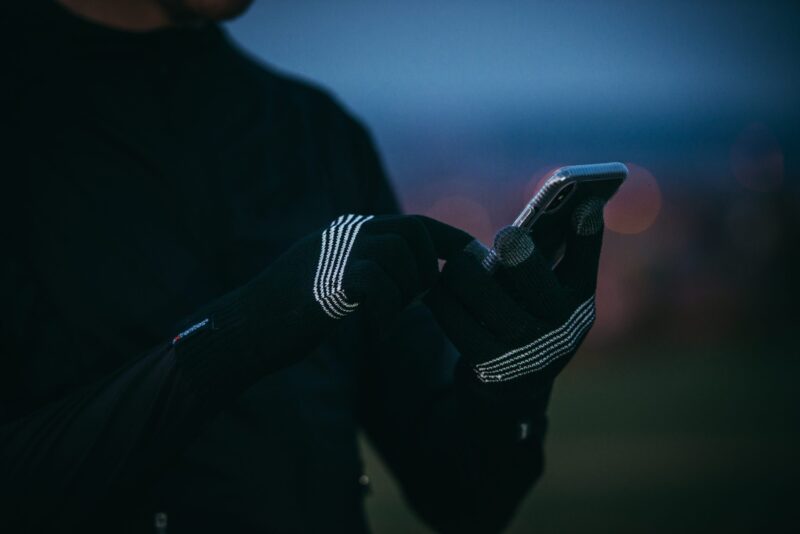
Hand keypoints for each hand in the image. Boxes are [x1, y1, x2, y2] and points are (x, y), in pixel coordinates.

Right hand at [228, 213, 470, 358]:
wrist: (242, 330)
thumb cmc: (289, 315)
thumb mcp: (335, 282)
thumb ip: (372, 271)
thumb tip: (418, 280)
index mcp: (350, 232)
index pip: (414, 224)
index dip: (449, 242)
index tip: (474, 262)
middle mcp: (344, 233)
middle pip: (413, 230)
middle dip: (427, 268)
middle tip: (418, 300)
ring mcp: (334, 253)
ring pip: (398, 253)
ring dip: (406, 290)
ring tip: (388, 315)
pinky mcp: (326, 280)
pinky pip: (378, 284)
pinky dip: (386, 311)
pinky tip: (374, 329)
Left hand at [424, 199, 605, 385]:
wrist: (513, 387)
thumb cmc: (529, 318)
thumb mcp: (548, 293)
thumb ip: (555, 255)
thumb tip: (569, 204)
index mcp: (579, 303)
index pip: (585, 261)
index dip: (586, 233)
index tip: (584, 203)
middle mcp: (561, 329)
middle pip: (535, 278)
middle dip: (519, 253)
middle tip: (505, 236)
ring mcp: (527, 351)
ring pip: (487, 297)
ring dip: (465, 272)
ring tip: (455, 262)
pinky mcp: (491, 367)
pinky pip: (459, 323)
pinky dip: (444, 301)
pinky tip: (435, 288)